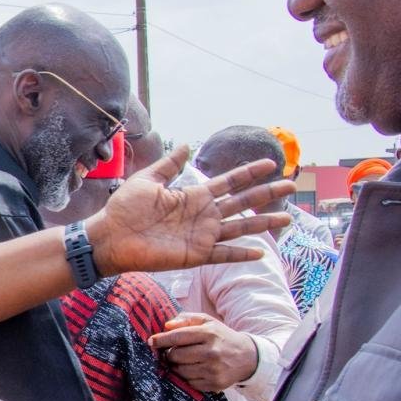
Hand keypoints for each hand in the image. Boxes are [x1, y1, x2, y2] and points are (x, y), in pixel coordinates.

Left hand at [87, 146, 293, 273]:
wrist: (110, 237)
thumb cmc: (124, 209)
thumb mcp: (147, 180)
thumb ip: (169, 165)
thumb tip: (187, 145)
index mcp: (193, 196)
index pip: (228, 182)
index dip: (249, 173)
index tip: (271, 164)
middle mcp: (203, 215)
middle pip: (242, 202)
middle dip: (266, 194)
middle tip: (291, 185)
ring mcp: (201, 235)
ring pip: (240, 227)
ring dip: (263, 223)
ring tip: (287, 218)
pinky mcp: (195, 255)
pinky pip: (223, 254)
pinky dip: (240, 253)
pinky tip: (260, 252)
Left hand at [149, 312, 258, 391]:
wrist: (248, 357)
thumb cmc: (222, 337)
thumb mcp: (208, 322)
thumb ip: (187, 319)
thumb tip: (166, 326)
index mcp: (209, 333)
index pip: (177, 337)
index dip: (161, 340)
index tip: (151, 341)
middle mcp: (211, 352)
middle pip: (175, 355)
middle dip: (169, 353)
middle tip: (173, 352)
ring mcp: (213, 370)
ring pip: (180, 370)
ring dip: (177, 366)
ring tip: (185, 360)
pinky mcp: (214, 383)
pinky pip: (189, 382)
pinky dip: (187, 376)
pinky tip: (194, 369)